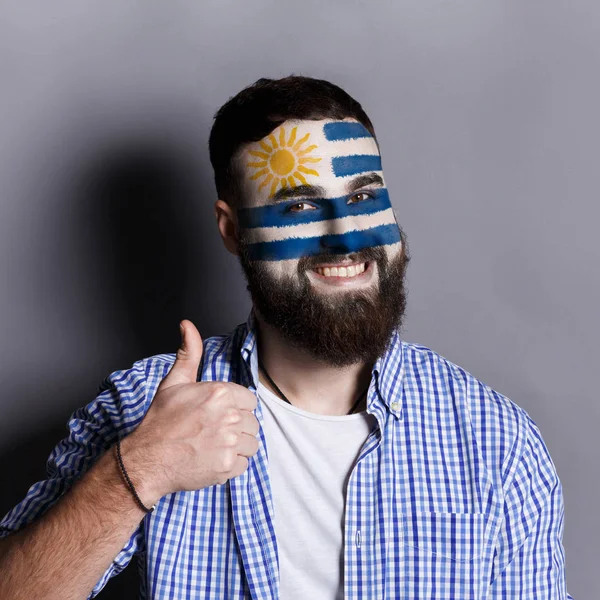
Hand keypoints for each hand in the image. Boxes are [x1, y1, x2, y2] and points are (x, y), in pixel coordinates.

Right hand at [120, 320, 258, 504]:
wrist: (147, 458)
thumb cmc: (161, 420)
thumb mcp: (174, 382)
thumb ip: (189, 353)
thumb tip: (187, 325)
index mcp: (220, 393)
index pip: (249, 401)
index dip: (235, 408)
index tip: (218, 414)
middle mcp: (228, 416)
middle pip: (252, 422)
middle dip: (236, 427)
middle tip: (212, 431)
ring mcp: (228, 442)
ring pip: (252, 443)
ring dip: (237, 446)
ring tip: (213, 445)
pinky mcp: (227, 466)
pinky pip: (244, 464)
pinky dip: (231, 464)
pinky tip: (212, 459)